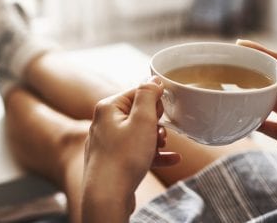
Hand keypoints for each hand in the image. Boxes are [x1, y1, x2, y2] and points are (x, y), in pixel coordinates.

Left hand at [82, 77, 179, 222]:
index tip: (163, 114)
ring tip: (163, 147)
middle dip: (155, 123)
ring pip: (138, 134)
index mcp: (108, 107)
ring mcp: (107, 142)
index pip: (136, 93)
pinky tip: (172, 160)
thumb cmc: (124, 157)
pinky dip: (152, 154)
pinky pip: (135, 151)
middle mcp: (103, 122)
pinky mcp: (112, 160)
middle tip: (161, 134)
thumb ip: (148, 96)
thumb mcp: (142, 120)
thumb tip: (153, 79)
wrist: (107, 196)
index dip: (154, 102)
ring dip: (155, 139)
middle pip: (137, 113)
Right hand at [237, 40, 276, 170]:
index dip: (261, 52)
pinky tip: (235, 119)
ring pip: (262, 101)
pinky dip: (249, 123)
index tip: (241, 45)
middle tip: (228, 68)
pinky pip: (262, 126)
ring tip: (228, 90)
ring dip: (247, 97)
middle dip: (249, 73)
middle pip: (268, 80)